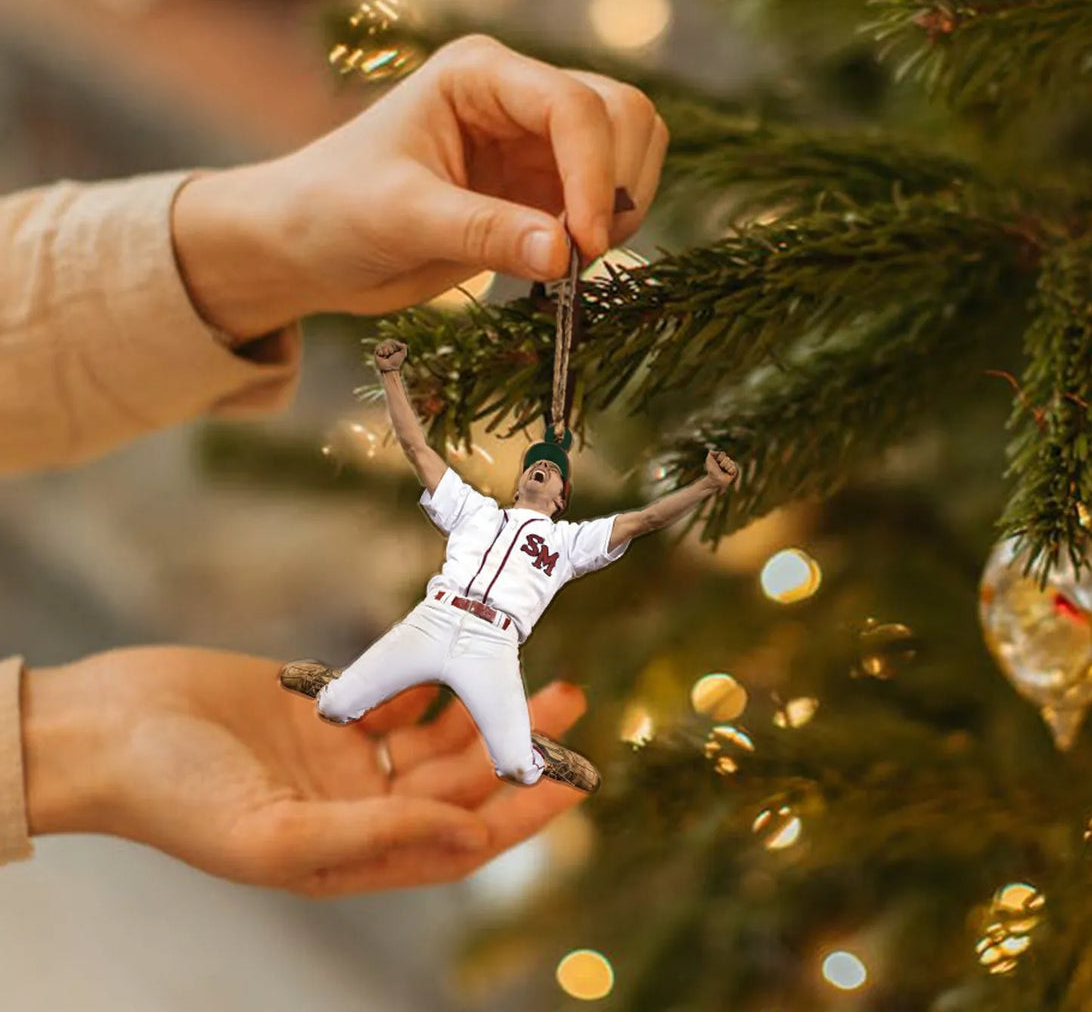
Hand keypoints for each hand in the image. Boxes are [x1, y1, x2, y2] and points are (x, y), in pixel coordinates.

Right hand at [23, 646, 587, 896]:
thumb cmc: (172, 795)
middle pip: (458, 780)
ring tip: (530, 665)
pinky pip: (395, 691)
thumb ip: (380, 836)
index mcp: (348, 854)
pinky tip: (459, 649)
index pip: (459, 842)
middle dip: (516, 743)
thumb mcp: (277, 834)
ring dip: (482, 702)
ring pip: (435, 732)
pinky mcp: (323, 705)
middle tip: (568, 695)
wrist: (105, 728)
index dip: (521, 812)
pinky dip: (428, 674)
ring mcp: (339, 757)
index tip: (574, 777)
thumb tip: (472, 835)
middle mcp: (354, 808)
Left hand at [172, 35, 669, 343]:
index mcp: (480, 75)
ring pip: (630, 146)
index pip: (572, 104)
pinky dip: (611, 225)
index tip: (585, 244)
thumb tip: (564, 253)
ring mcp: (537, 141)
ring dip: (626, 202)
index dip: (594, 172)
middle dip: (618, 183)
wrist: (310, 246)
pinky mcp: (545, 186)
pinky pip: (612, 193)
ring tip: (576, 257)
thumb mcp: (402, 218)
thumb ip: (484, 233)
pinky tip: (569, 259)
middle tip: (584, 253)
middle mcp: (518, 96)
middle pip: (621, 112)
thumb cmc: (333, 210)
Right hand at [374, 339, 407, 372]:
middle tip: (390, 354)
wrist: (390, 368)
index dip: (394, 346)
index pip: (392, 341)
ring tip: (386, 356)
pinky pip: (378, 347)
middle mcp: (387, 346)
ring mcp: (381, 349)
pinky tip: (382, 356)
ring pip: (383, 345)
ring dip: (386, 351)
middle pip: (387, 341)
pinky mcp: (376, 352)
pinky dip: (381, 352)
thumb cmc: (396, 361)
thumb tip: (399, 343)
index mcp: (392, 345)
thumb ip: (404, 346)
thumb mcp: (403, 354)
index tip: (394, 352)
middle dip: (390, 349)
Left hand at [704, 449, 737, 491]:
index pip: (723, 454)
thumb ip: (711, 453)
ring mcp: (731, 467)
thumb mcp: (709, 460)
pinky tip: (727, 473)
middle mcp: (727, 462)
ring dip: (726, 467)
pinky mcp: (734, 472)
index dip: (719, 458)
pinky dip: (729, 470)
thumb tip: (712, 450)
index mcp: (722, 459)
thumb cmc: (711, 470)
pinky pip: (734, 468)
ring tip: (724, 471)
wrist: (714, 479)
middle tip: (720, 468)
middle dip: (722, 463)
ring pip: (731, 462)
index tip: (716, 462)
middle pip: (727, 458)